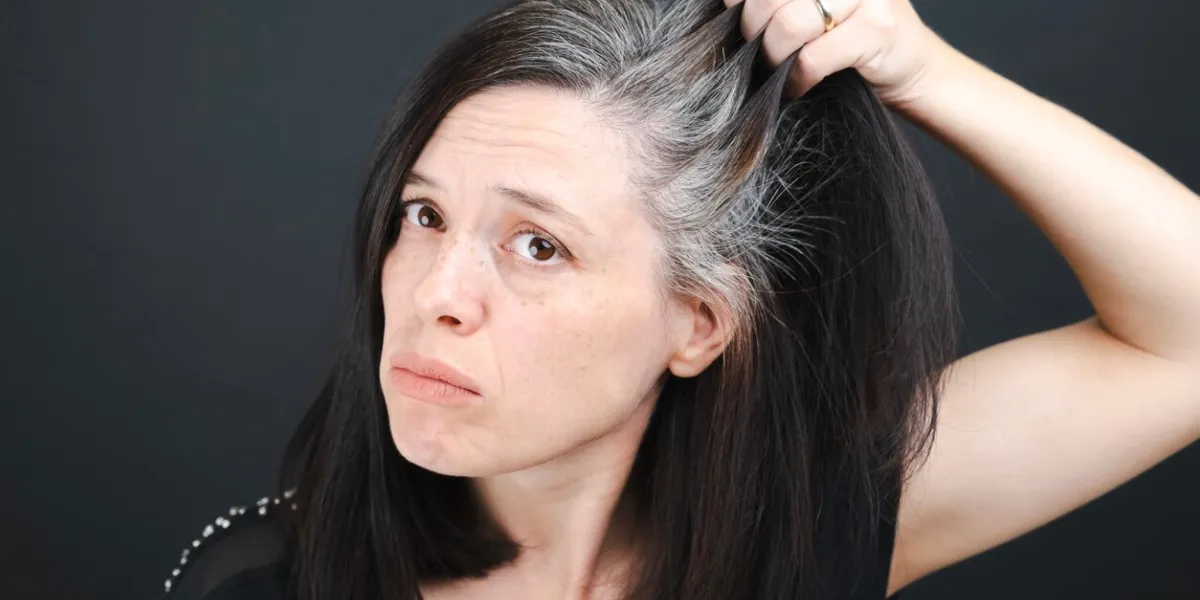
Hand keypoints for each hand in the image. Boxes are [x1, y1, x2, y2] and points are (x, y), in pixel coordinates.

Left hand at [724, 0, 956, 106]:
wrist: (919, 71)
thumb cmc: (853, 40)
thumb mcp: (816, 7)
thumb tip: (726, 0)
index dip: (743, 1)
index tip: (738, 15)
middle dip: (752, 29)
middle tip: (760, 50)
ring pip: (788, 25)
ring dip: (774, 57)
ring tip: (779, 69)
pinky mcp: (877, 29)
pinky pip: (812, 58)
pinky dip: (797, 80)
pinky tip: (799, 85)